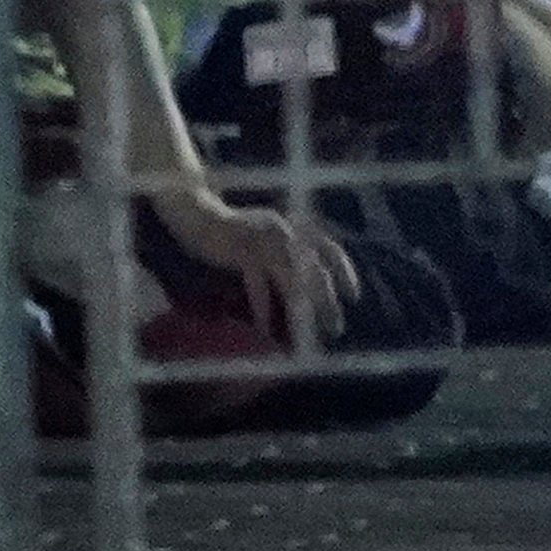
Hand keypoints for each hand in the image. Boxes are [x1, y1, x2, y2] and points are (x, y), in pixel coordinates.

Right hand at [164, 192, 360, 346]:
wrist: (198, 214)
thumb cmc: (234, 230)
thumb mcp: (268, 235)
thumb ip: (289, 251)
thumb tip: (309, 285)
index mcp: (294, 225)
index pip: (329, 248)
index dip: (344, 272)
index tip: (353, 296)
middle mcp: (285, 231)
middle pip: (315, 272)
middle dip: (327, 303)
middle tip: (334, 329)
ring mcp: (265, 241)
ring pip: (292, 282)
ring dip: (301, 311)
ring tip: (306, 336)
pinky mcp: (244, 252)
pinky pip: (260, 287)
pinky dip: (263, 309)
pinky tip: (265, 328)